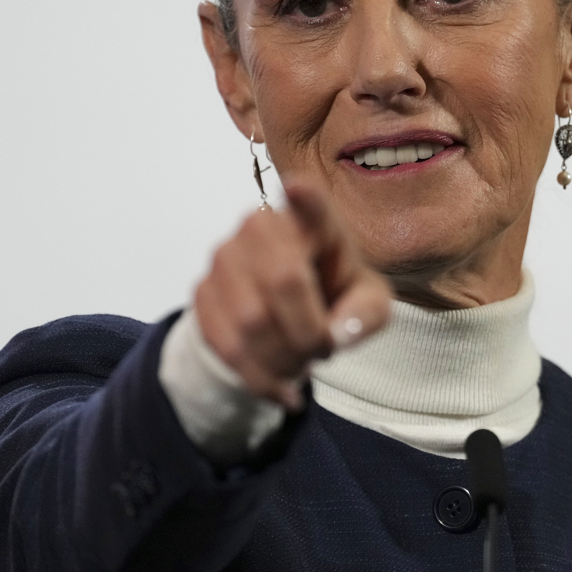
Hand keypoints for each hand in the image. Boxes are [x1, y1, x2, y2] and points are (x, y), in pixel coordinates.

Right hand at [193, 181, 391, 409]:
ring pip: (251, 320)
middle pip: (283, 281)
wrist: (287, 313)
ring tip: (300, 366)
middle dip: (308, 334)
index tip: (299, 188)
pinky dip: (257, 376)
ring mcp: (225, 255)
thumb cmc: (337, 295)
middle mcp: (262, 225)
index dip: (305, 199)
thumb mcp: (369, 305)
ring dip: (282, 359)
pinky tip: (278, 384)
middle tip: (323, 351)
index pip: (311, 205)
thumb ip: (366, 315)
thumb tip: (337, 334)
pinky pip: (225, 343)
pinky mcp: (202, 290)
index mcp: (314, 221)